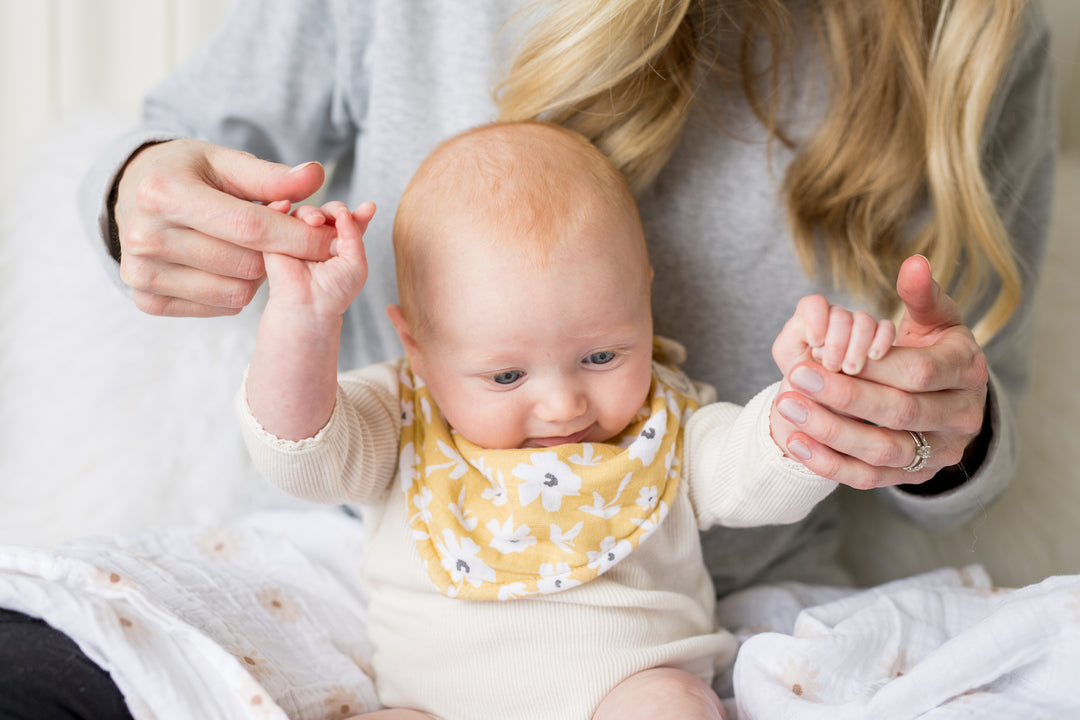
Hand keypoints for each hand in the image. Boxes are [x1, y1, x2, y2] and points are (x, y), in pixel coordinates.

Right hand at [114, 139, 336, 316]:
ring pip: (237, 293)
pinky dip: (236, 289)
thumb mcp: (224, 162)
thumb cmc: (187, 173)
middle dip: (278, 252)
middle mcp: (146, 236)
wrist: (132, 193)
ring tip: (247, 247)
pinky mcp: (146, 299)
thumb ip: (271, 176)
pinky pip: (220, 308)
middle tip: (278, 235)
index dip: (298, 237)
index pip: (250, 228)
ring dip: (258, 274)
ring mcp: (142, 273)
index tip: (331, 239)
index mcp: (165, 193)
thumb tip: (315, 177)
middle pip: (246, 264)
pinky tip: (226, 264)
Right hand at [262, 201, 375, 318]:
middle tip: (338, 215)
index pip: (349, 222)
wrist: (308, 305)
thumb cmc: (335, 292)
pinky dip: (281, 206)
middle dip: (335, 209)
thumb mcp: (356, 262)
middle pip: (328, 212)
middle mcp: (319, 240)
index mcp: (340, 246)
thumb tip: (345, 209)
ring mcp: (298, 238)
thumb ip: (355, 233)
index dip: (359, 214)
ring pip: (306, 212)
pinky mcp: (276, 238)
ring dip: (313, 212)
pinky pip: (277, 215)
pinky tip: (288, 207)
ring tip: (317, 222)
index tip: (369, 208)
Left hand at [772, 256, 988, 488]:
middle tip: (796, 377)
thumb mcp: (935, 319)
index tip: (822, 351)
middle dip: (843, 396)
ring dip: (830, 432)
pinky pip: (868, 478)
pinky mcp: (915, 477)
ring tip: (788, 408)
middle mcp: (962, 418)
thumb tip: (914, 264)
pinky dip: (830, 464)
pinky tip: (796, 442)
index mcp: (968, 372)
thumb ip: (922, 294)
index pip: (918, 373)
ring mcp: (940, 452)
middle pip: (899, 413)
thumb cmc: (933, 349)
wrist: (947, 400)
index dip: (871, 366)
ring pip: (882, 451)